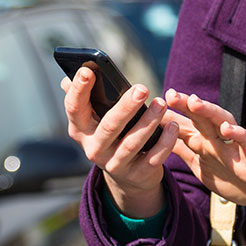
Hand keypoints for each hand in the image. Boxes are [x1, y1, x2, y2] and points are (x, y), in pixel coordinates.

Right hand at [61, 67, 180, 217]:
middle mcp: (93, 149)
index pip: (74, 108)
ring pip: (132, 142)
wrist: (127, 175)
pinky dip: (164, 141)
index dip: (79, 90)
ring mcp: (115, 164)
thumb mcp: (96, 119)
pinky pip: (153, 157)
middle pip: (109, 126)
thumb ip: (87, 97)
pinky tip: (172, 125)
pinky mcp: (137, 174)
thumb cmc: (111, 134)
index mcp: (80, 130)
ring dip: (149, 121)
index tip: (88, 71)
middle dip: (126, 107)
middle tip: (142, 89)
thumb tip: (80, 71)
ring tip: (161, 104)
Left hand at [165, 89, 245, 224]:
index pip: (185, 124)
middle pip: (201, 118)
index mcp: (206, 142)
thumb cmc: (235, 176)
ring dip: (209, 111)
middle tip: (169, 94)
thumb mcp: (202, 165)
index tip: (149, 105)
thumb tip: (155, 137)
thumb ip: (183, 149)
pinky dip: (239, 134)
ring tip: (194, 102)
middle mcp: (220, 140)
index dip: (168, 115)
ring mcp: (236, 147)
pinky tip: (228, 129)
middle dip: (185, 105)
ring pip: (223, 123)